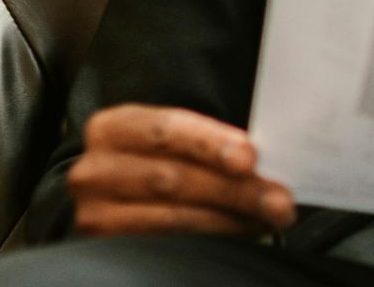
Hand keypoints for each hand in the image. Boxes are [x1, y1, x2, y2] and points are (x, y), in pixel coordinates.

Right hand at [67, 104, 296, 237]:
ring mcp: (94, 213)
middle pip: (173, 178)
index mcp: (114, 127)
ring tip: (269, 218)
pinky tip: (241, 231)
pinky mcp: (103, 247)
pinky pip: (166, 244)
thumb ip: (205, 143)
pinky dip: (211, 237)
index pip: (165, 130)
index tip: (250, 158)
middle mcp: (96, 169)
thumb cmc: (154, 163)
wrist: (109, 198)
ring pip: (172, 217)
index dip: (209, 143)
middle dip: (235, 189)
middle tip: (279, 200)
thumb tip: (262, 161)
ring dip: (230, 219)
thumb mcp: (170, 141)